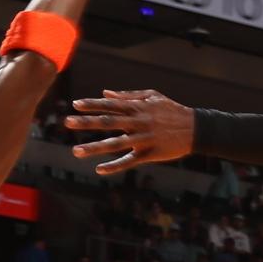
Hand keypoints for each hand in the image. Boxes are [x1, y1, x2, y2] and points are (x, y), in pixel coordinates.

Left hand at [64, 89, 194, 173]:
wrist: (195, 128)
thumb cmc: (171, 110)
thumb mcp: (152, 96)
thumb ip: (128, 95)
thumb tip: (105, 92)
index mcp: (138, 107)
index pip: (110, 104)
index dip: (92, 104)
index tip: (75, 105)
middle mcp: (138, 122)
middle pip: (108, 122)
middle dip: (87, 122)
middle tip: (67, 122)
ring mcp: (143, 138)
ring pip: (115, 143)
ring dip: (94, 147)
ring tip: (75, 151)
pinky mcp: (150, 154)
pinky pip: (129, 161)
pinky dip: (115, 166)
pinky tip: (99, 169)